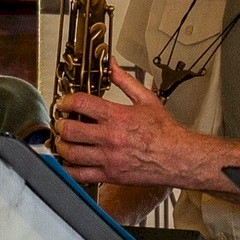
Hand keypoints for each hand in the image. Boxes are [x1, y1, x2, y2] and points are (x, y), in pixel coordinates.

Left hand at [51, 66, 215, 188]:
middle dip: (60, 124)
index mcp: (117, 116)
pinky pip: (80, 174)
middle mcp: (110, 138)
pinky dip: (68, 168)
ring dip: (61, 145)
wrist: (178, 157)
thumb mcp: (146, 98)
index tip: (64, 103)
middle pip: (70, 129)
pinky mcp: (110, 175)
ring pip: (71, 153)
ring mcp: (108, 158)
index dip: (66, 101)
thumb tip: (112, 64)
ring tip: (63, 141)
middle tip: (61, 122)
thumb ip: (124, 80)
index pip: (81, 103)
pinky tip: (68, 162)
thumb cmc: (165, 131)